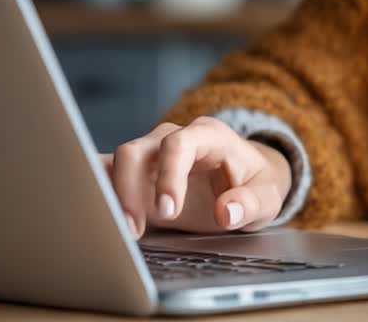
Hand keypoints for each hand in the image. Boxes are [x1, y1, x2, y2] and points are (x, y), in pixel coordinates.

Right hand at [100, 116, 291, 238]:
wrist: (246, 178)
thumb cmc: (255, 182)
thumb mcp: (268, 195)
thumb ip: (251, 202)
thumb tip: (226, 212)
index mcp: (209, 135)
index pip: (179, 144)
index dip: (168, 176)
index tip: (168, 211)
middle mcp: (174, 138)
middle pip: (137, 150)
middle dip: (130, 189)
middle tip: (136, 229)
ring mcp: (152, 154)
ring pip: (117, 162)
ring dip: (113, 196)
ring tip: (124, 231)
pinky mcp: (138, 172)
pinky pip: (109, 172)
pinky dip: (101, 191)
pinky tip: (99, 214)